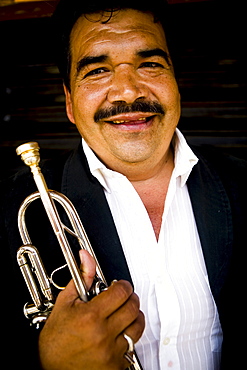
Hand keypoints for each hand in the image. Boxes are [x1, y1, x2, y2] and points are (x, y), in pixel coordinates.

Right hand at [38, 250, 144, 369]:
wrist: (50, 368)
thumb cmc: (55, 339)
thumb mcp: (65, 303)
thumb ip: (81, 278)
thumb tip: (86, 258)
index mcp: (90, 316)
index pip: (120, 292)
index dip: (122, 285)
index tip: (119, 286)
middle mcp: (103, 334)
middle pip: (132, 307)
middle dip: (129, 298)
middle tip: (122, 298)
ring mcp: (111, 351)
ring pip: (137, 326)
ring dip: (133, 317)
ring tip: (123, 315)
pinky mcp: (116, 365)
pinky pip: (133, 346)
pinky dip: (128, 338)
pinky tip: (117, 335)